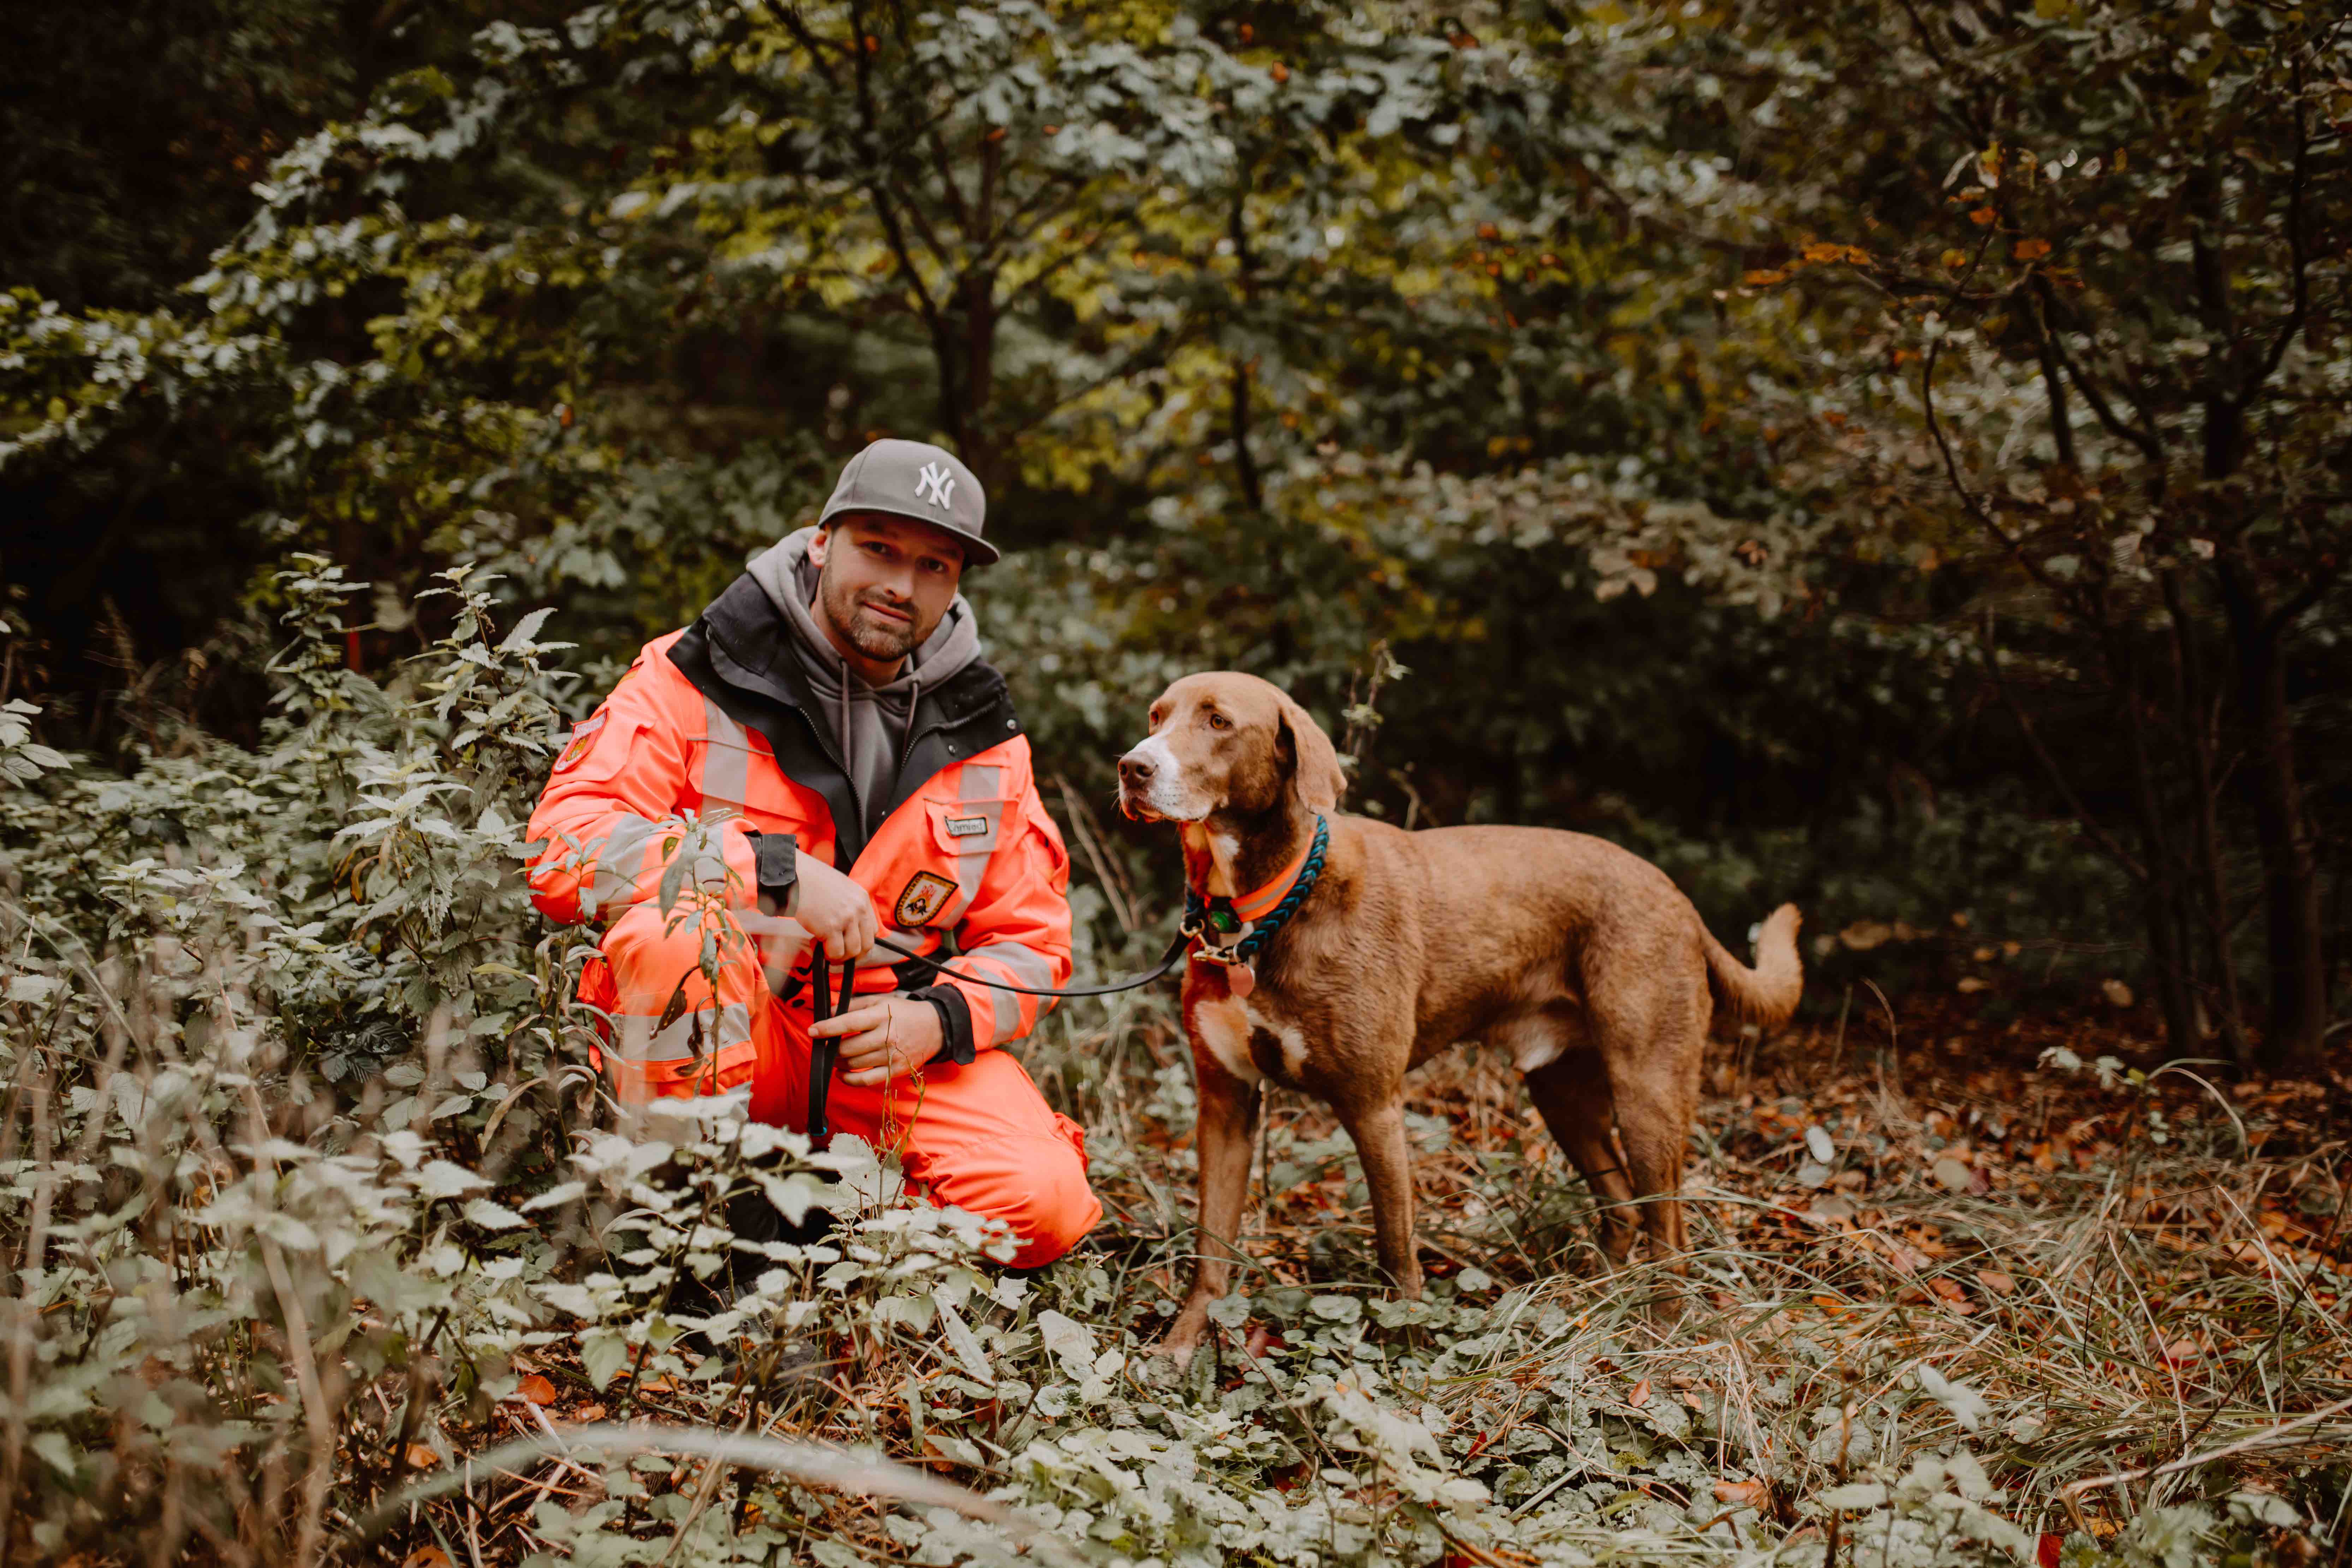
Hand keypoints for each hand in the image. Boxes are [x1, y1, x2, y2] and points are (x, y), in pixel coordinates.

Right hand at [790, 850, 876, 961]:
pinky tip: (814, 943)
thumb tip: (846, 929)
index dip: (860, 941)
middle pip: (867, 944)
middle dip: (852, 955)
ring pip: (852, 952)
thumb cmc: (812, 880)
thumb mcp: (840, 888)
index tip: (848, 944)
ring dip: (838, 956)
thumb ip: (848, 906)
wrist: (795, 875)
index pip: (873, 930)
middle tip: (838, 954)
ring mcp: (846, 919)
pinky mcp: (830, 928)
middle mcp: (858, 909)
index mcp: (862, 898)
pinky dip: (825, 954)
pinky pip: (835, 952)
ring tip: (824, 948)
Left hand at [811, 998, 942, 1086]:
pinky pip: (866, 1080)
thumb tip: (828, 1012)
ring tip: (834, 1057)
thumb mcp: (880, 1001)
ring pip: (854, 1064)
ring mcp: (891, 1057)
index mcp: (881, 1016)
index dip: (828, 1028)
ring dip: (838, 1062)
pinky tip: (841, 1074)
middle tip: (825, 1046)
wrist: (935, 1028)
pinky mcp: (895, 1071)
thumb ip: (853, 1005)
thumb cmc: (903, 1012)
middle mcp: (886, 1037)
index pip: (849, 1023)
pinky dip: (849, 1080)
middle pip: (848, 1048)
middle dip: (831, 1049)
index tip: (812, 1030)